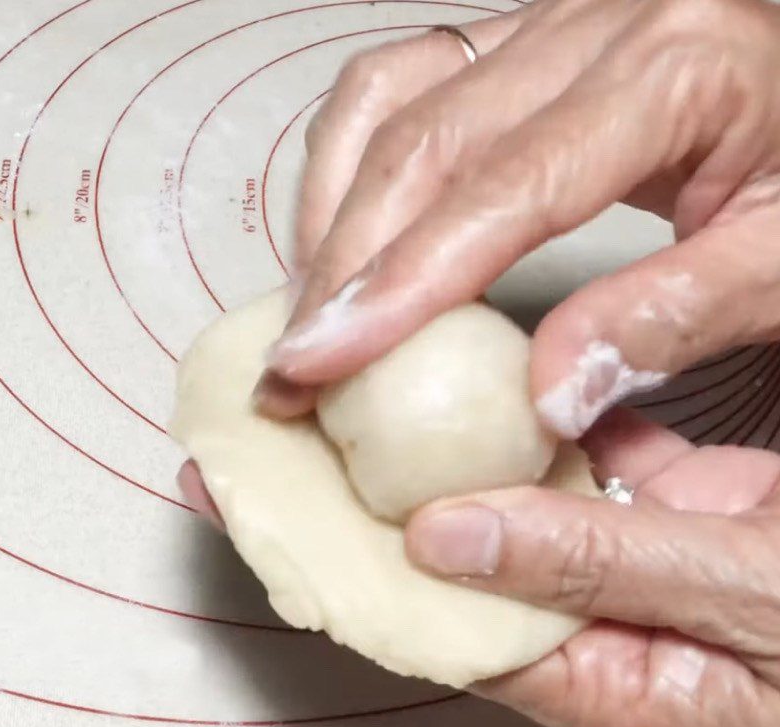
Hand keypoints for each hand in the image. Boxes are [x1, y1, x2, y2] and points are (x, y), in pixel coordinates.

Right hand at [256, 0, 779, 441]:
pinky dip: (348, 159)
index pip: (504, 189)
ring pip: (390, 107)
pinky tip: (336, 225)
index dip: (403, 283)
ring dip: (331, 215)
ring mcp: (541, 29)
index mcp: (672, 74)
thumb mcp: (777, 259)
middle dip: (342, 268)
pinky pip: (400, 82)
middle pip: (422, 146)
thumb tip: (547, 392)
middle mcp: (589, 30)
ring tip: (306, 310)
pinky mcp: (511, 47)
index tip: (323, 361)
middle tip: (293, 366)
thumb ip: (669, 318)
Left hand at [404, 409, 779, 726]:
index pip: (474, 645)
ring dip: (503, 457)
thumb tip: (447, 538)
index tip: (363, 517)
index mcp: (618, 695)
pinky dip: (571, 425)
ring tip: (438, 404)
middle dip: (448, 507)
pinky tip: (527, 386)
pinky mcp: (682, 507)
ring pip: (546, 507)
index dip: (416, 584)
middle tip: (387, 442)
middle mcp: (617, 631)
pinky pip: (605, 461)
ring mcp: (647, 564)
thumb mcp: (738, 595)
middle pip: (500, 569)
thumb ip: (595, 563)